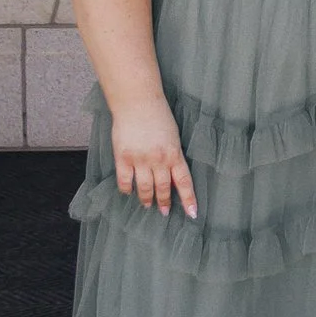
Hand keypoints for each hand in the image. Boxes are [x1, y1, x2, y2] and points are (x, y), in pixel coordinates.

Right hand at [110, 99, 197, 218]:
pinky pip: (124, 180)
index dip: (189, 199)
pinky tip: (128, 192)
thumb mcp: (173, 136)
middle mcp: (159, 160)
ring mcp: (140, 159)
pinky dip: (126, 189)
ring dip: (147, 199)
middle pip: (163, 188)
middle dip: (164, 202)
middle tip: (164, 211)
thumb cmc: (158, 116)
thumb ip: (173, 155)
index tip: (192, 214)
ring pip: (144, 187)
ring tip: (147, 205)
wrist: (138, 103)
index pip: (184, 182)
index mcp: (174, 154)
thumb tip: (173, 173)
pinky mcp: (123, 157)